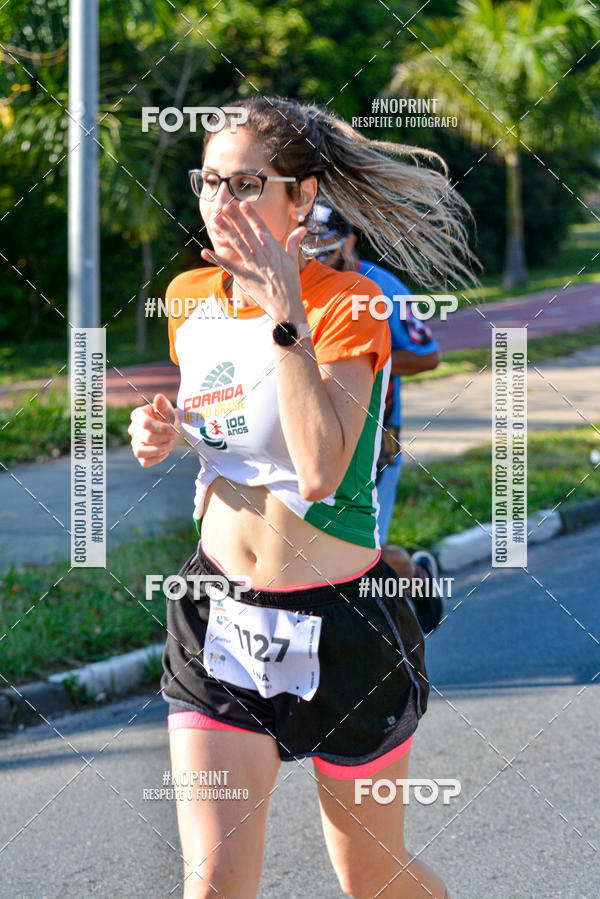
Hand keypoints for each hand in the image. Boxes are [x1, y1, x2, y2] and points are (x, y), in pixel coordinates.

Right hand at [128, 393, 177, 467]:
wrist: (168, 428)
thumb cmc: (165, 416)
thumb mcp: (166, 408)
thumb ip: (162, 403)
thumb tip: (158, 397)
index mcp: (137, 416)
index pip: (145, 423)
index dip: (161, 427)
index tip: (173, 429)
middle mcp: (133, 430)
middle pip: (146, 437)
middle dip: (164, 438)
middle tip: (174, 435)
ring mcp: (135, 443)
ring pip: (139, 452)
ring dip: (158, 450)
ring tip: (169, 445)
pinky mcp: (140, 455)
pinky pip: (144, 462)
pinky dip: (157, 458)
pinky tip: (166, 451)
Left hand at [200, 201, 306, 321]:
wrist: (286, 306)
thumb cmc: (291, 285)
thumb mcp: (293, 261)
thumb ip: (294, 243)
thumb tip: (302, 229)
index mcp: (274, 249)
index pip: (260, 228)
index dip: (251, 215)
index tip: (243, 204)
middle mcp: (262, 255)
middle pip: (246, 232)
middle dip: (235, 218)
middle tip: (225, 206)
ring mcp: (253, 265)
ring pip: (237, 244)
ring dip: (225, 231)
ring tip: (216, 220)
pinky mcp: (244, 277)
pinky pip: (228, 265)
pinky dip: (216, 258)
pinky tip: (205, 252)